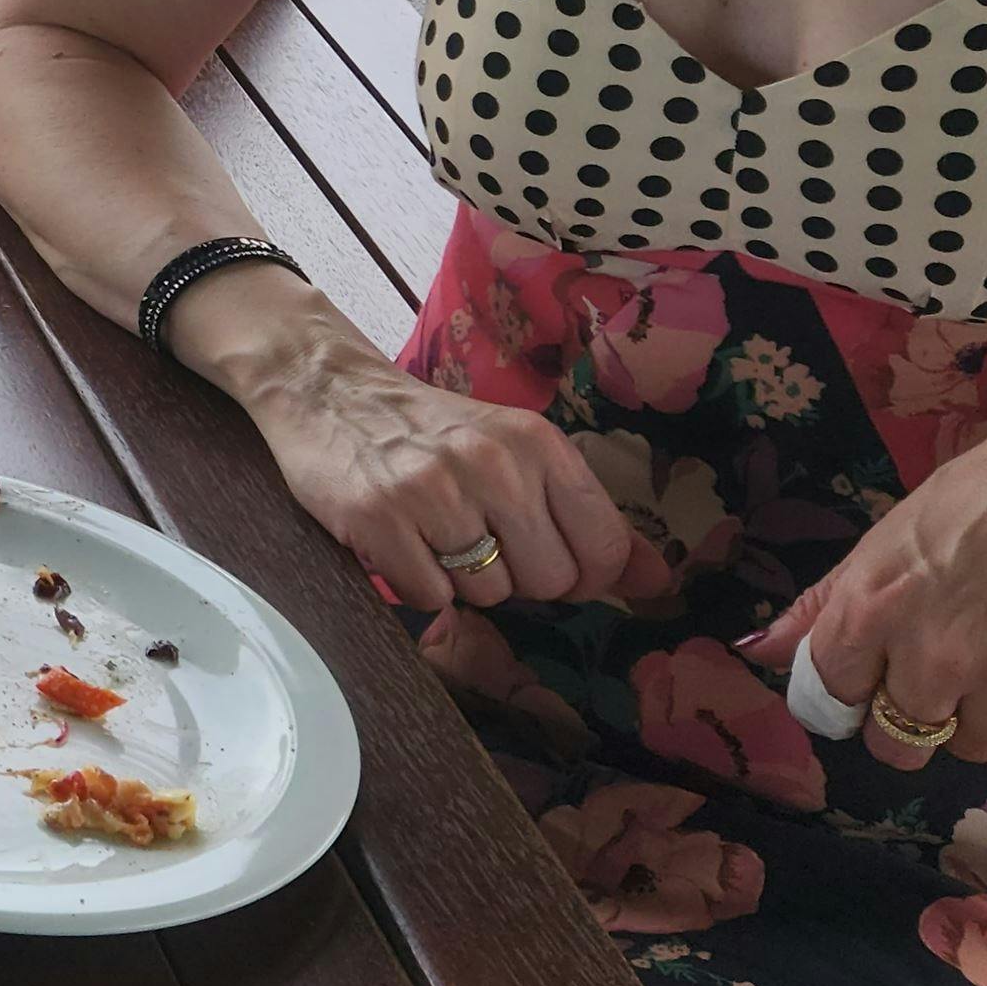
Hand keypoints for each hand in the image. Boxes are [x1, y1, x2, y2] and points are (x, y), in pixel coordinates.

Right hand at [194, 289, 656, 616]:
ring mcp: (432, 492)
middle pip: (547, 582)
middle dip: (515, 577)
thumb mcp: (516, 451)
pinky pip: (428, 597)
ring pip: (486, 595)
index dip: (579, 572)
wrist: (327, 387)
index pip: (601, 549)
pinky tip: (398, 541)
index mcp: (538, 444)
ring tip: (430, 532)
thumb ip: (586, 515)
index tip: (544, 556)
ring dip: (460, 580)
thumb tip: (660, 584)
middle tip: (475, 537)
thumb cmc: (430, 430)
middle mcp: (493, 465)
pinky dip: (415, 583)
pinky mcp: (378, 519)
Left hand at [754, 391, 986, 767]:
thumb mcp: (891, 534)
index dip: (852, 688)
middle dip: (908, 719)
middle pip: (898, 744)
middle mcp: (938, 656)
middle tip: (938, 676)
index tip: (873, 674)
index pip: (834, 694)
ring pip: (971, 747)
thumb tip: (758, 652)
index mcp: (876, 609)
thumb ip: (826, 602)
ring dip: (977, 716)